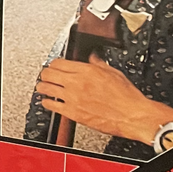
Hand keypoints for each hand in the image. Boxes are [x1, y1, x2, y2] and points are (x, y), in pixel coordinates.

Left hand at [36, 54, 172, 142]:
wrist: (131, 115)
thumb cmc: (126, 96)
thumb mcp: (113, 72)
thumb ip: (98, 63)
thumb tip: (93, 56)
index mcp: (87, 70)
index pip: (59, 62)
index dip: (54, 63)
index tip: (54, 65)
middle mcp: (77, 83)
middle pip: (49, 73)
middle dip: (45, 73)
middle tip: (45, 75)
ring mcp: (73, 98)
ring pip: (47, 88)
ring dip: (42, 86)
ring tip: (41, 86)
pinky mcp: (73, 113)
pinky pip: (52, 106)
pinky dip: (46, 103)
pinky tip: (46, 102)